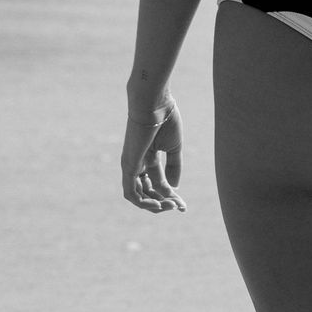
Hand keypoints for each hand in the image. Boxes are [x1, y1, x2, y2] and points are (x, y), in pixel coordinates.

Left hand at [121, 90, 185, 212]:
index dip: (171, 196)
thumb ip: (174, 167)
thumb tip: (174, 188)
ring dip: (155, 205)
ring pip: (138, 196)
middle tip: (179, 206)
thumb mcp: (173, 147)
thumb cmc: (165, 120)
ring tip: (170, 206)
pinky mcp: (128, 166)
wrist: (155, 104)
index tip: (184, 206)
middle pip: (149, 191)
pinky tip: (158, 204)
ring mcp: (131, 166)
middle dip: (165, 202)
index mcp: (149, 157)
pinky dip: (143, 203)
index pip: (158, 183)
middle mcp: (138, 163)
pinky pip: (131, 193)